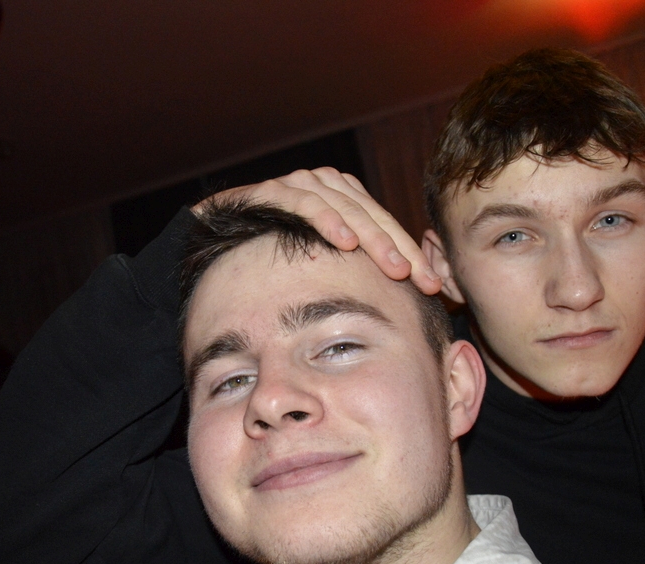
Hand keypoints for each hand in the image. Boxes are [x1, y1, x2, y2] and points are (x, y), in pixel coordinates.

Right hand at [195, 168, 441, 293]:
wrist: (210, 245)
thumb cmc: (269, 265)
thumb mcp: (319, 267)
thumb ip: (353, 270)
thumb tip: (401, 297)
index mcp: (344, 200)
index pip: (386, 227)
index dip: (412, 255)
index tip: (435, 287)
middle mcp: (326, 187)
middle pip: (373, 217)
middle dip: (401, 251)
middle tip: (421, 280)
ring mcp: (298, 185)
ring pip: (346, 209)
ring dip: (372, 239)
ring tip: (394, 268)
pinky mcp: (271, 190)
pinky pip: (304, 202)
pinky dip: (327, 220)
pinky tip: (344, 242)